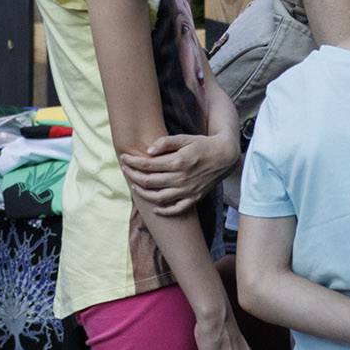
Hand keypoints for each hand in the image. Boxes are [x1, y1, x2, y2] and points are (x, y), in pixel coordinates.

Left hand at [122, 131, 240, 215]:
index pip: (148, 165)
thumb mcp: (185, 138)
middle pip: (149, 181)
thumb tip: (148, 151)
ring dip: (143, 193)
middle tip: (125, 169)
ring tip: (134, 186)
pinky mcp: (194, 198)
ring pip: (158, 198)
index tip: (124, 157)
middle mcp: (181, 178)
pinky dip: (164, 211)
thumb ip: (166, 143)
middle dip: (133, 175)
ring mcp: (187, 190)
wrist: (225, 156)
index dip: (133, 162)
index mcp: (178, 162)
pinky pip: (176, 209)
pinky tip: (155, 208)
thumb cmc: (203, 145)